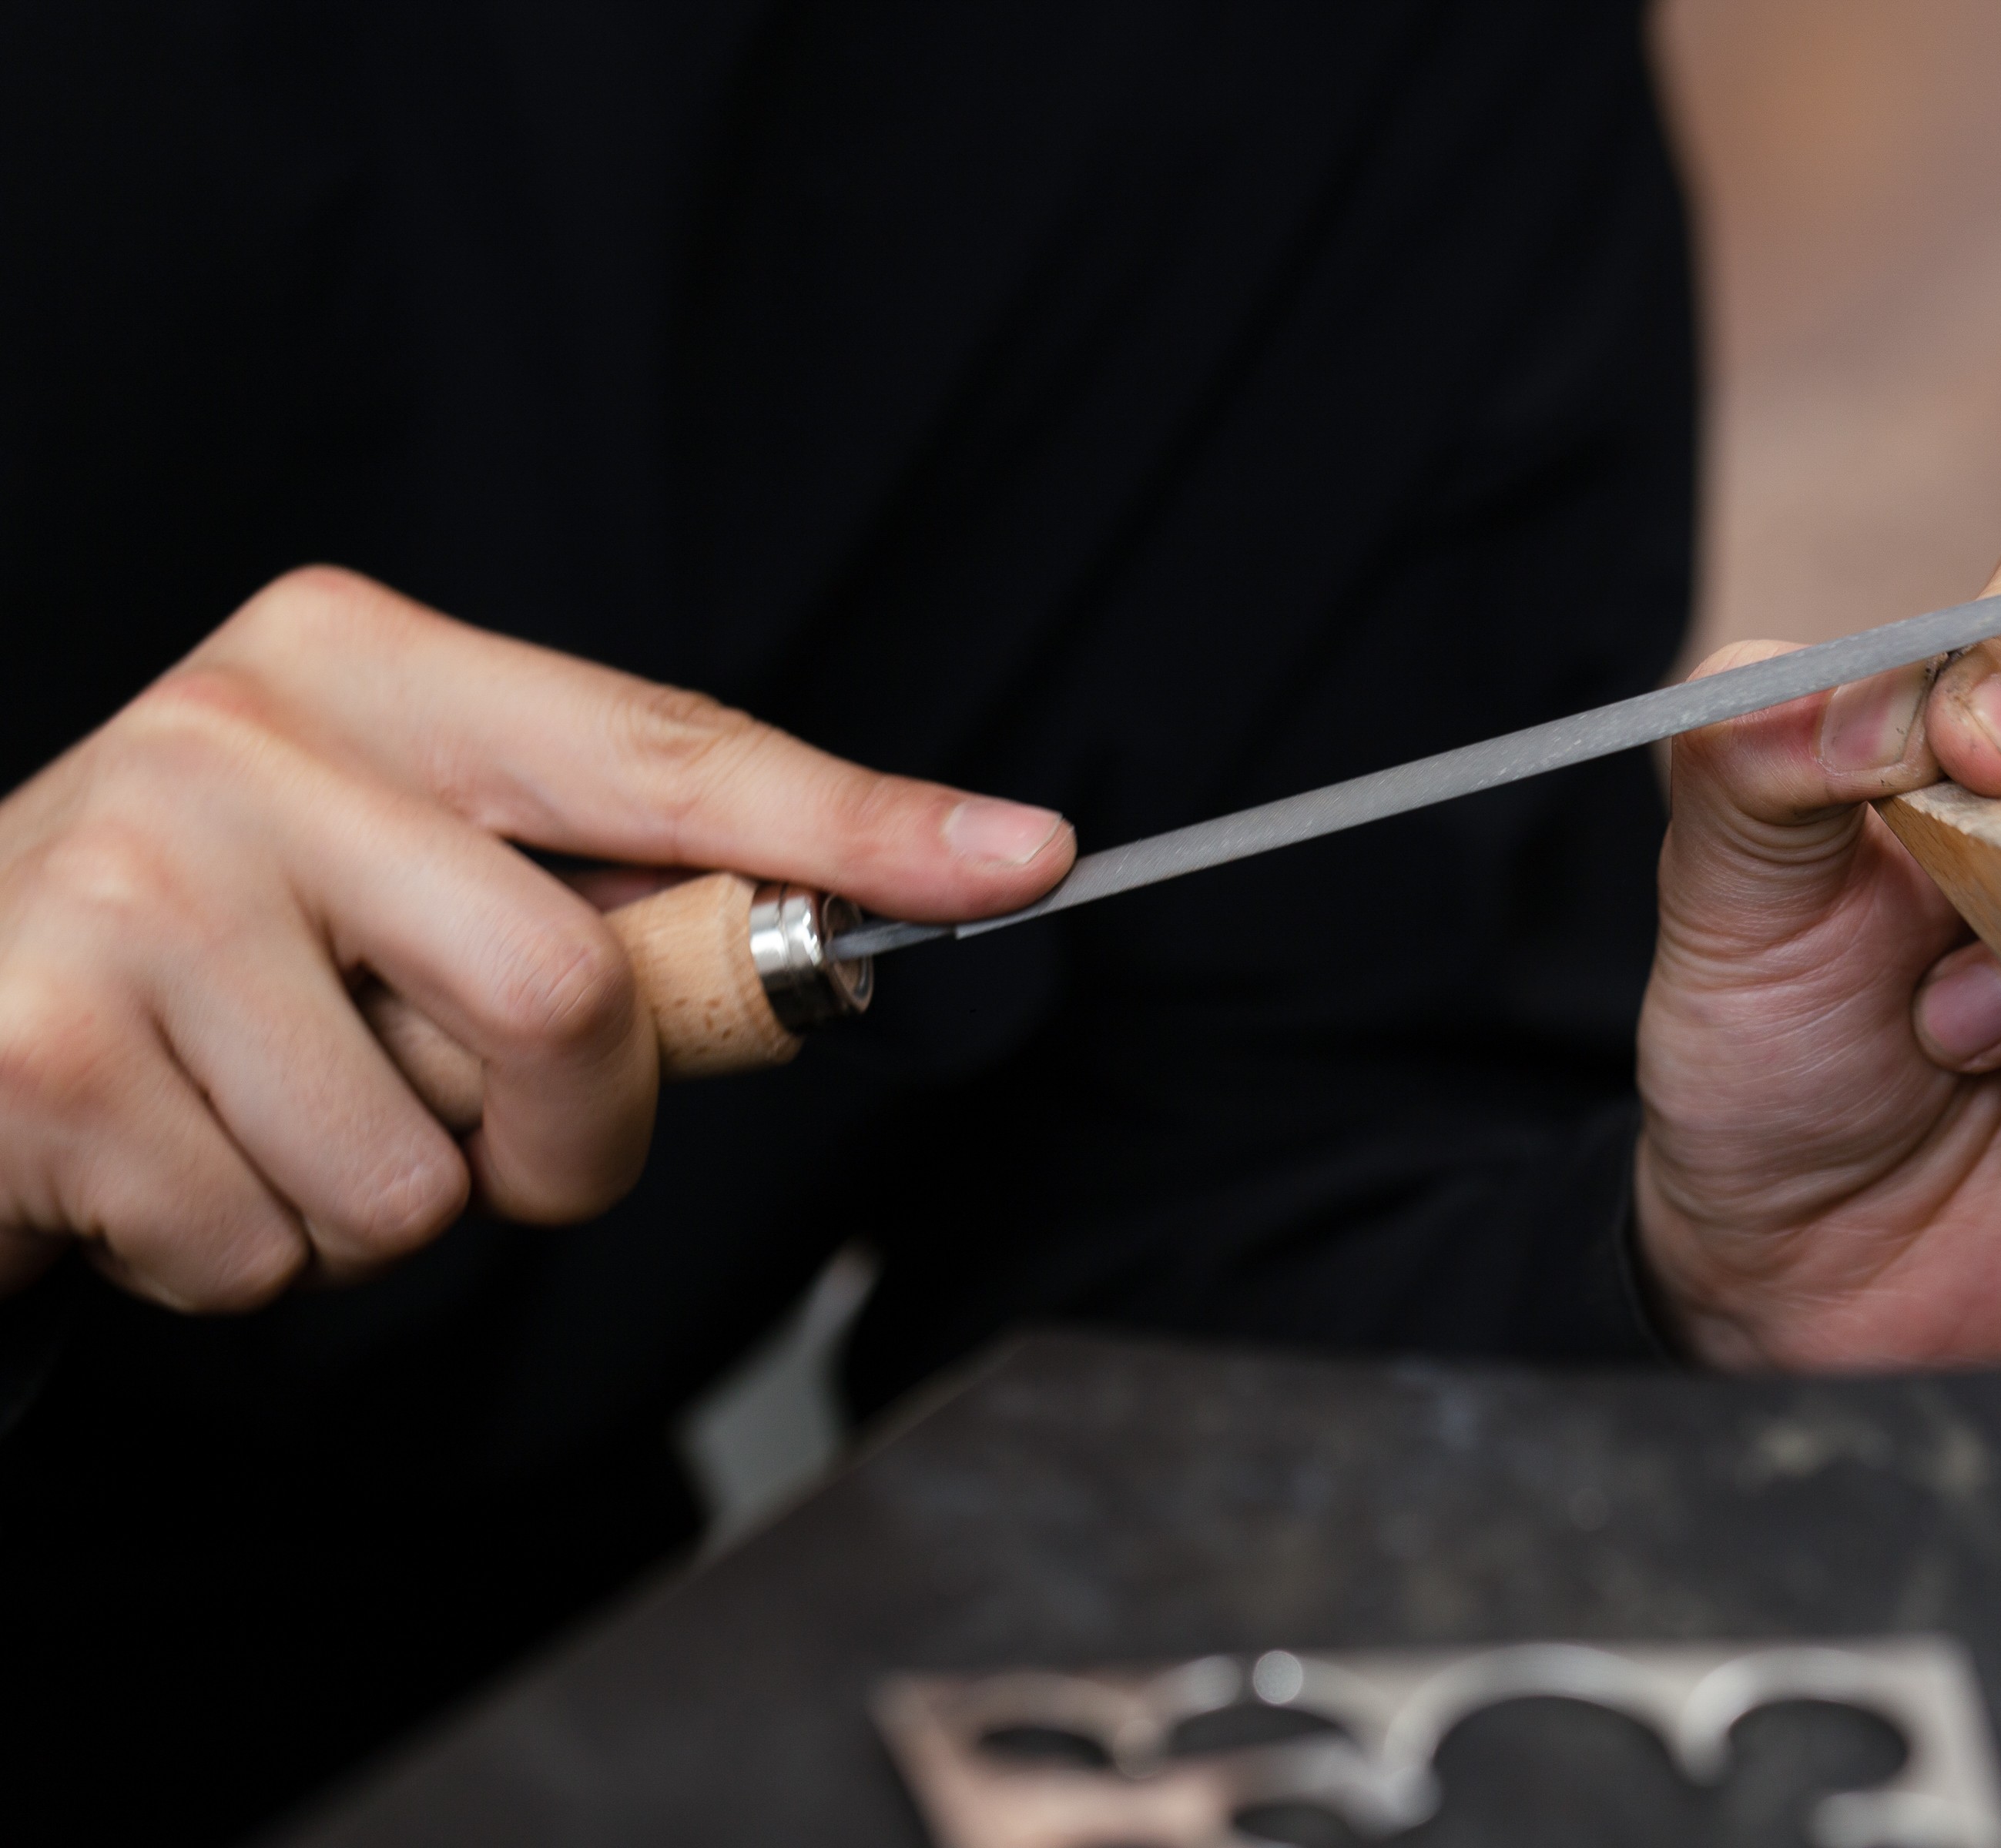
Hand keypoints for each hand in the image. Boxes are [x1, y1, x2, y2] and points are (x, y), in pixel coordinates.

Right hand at [0, 568, 1073, 1309]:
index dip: (858, 823)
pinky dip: (256, 1260)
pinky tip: (168, 1157)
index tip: (1025, 859)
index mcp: (365, 663)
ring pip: (423, 1172)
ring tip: (271, 1113)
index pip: (668, 751)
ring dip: (387, 1206)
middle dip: (572, 1131)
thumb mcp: (402, 870)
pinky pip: (277, 1254)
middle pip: (567, 991)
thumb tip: (847, 937)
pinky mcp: (37, 1058)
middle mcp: (241, 740)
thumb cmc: (220, 943)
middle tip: (489, 1128)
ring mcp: (126, 887)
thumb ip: (599, 900)